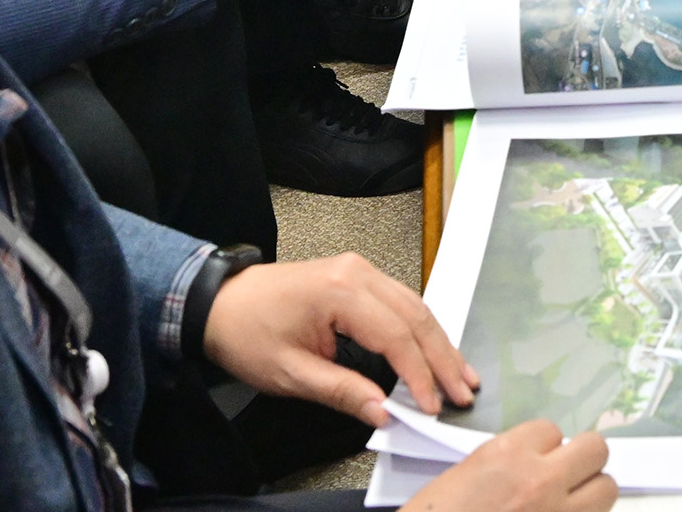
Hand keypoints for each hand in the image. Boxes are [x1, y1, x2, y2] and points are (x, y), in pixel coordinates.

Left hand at [200, 252, 476, 423]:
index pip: (396, 336)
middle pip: (416, 316)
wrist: (218, 303)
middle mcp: (357, 272)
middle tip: (463, 392)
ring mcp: (359, 270)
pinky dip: (420, 331)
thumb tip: (382, 411)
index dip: (419, 374)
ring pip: (414, 307)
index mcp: (340, 291)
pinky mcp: (357, 278)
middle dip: (443, 358)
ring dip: (438, 343)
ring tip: (460, 375)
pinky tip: (433, 351)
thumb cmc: (246, 332)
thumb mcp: (290, 373)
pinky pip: (400, 303)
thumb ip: (341, 391)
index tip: (433, 405)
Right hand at [408, 421, 617, 511]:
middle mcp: (541, 480)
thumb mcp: (467, 475)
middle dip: (581, 460)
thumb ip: (509, 463)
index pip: (551, 430)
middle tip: (564, 475)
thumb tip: (538, 461)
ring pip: (606, 487)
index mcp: (509, 456)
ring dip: (590, 492)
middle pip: (595, 450)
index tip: (532, 461)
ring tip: (568, 502)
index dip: (542, 447)